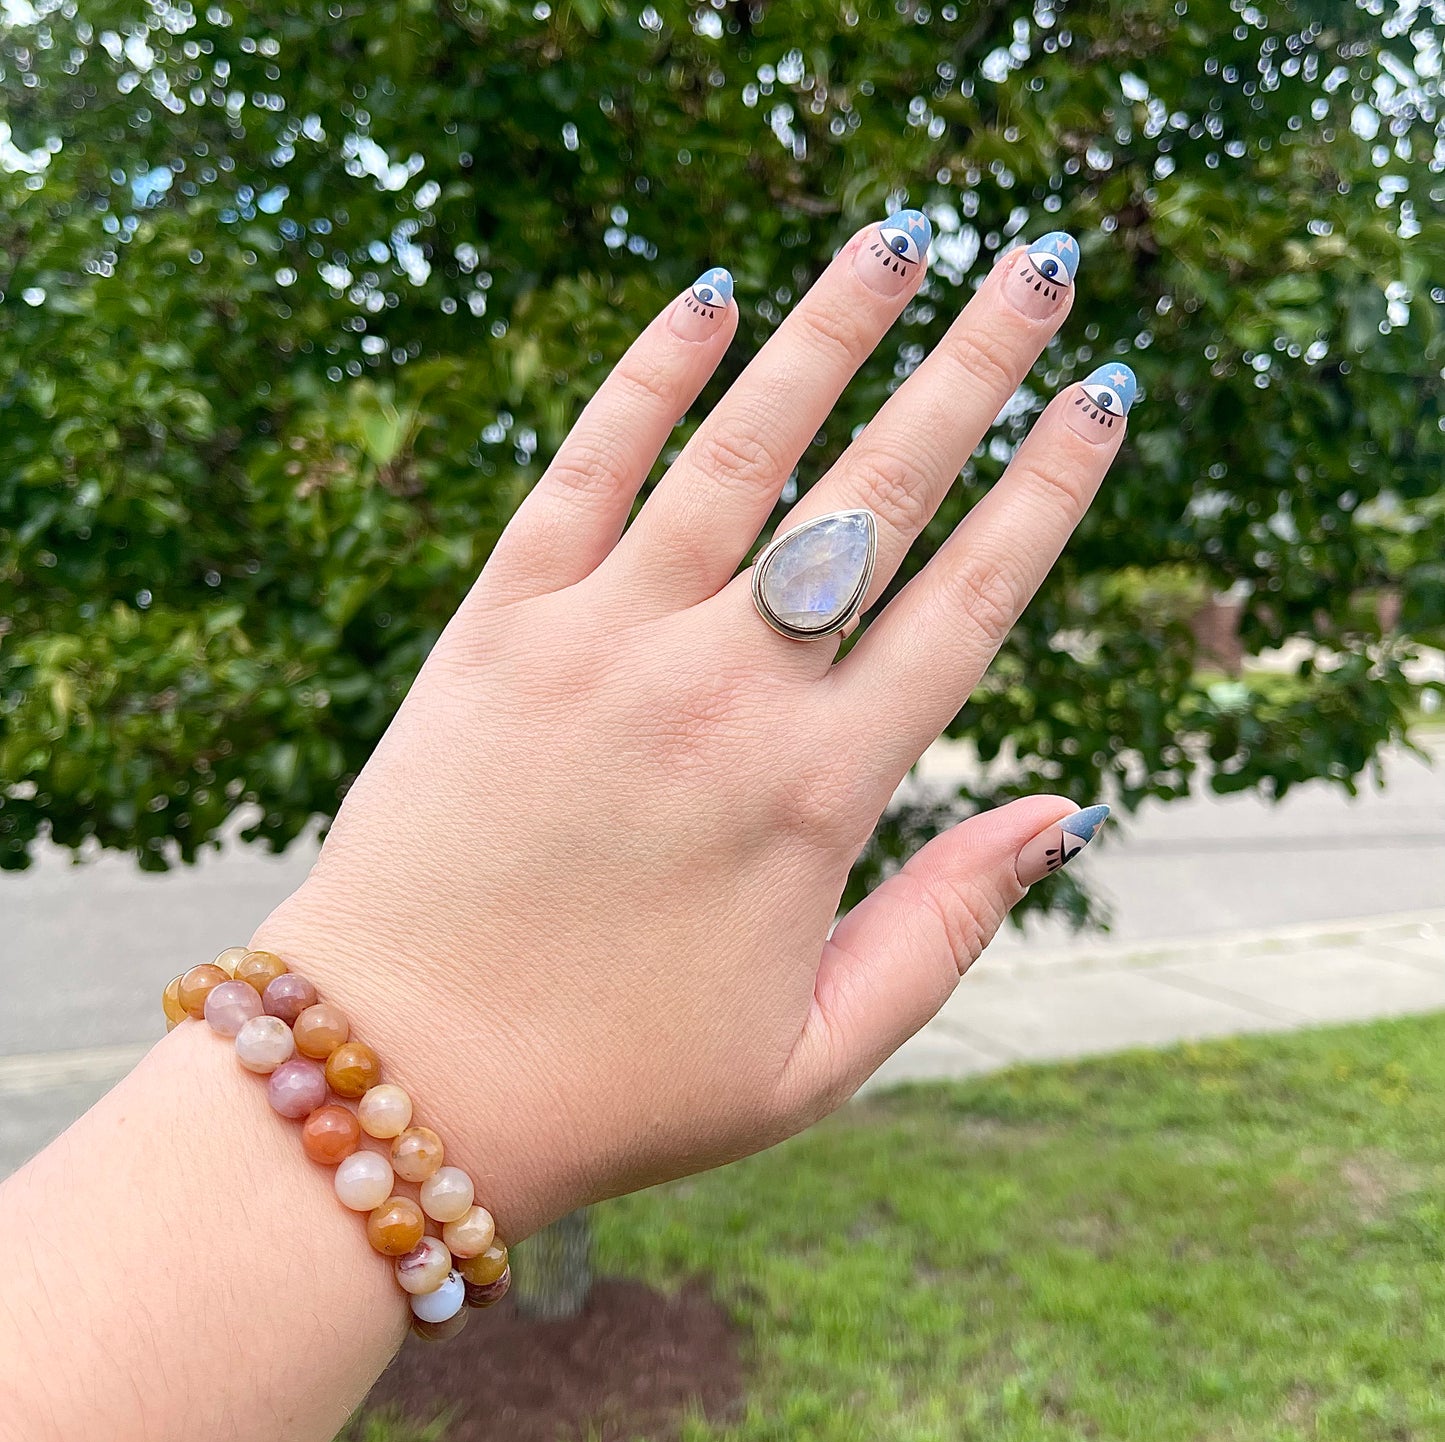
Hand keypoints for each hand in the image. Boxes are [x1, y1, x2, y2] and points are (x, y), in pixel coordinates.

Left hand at [254, 218, 1131, 1238]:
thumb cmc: (619, 1081)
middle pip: (874, 497)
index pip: (966, 604)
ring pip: (739, 453)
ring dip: (827, 336)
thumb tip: (1062, 809)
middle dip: (969, 371)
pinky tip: (709, 298)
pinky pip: (583, 470)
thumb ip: (949, 926)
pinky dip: (649, 377)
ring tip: (898, 244)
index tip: (1096, 398)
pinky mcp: (496, 629)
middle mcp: (719, 696)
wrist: (400, 1074)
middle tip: (1034, 272)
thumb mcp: (819, 1052)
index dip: (1047, 490)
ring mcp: (601, 646)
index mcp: (814, 796)